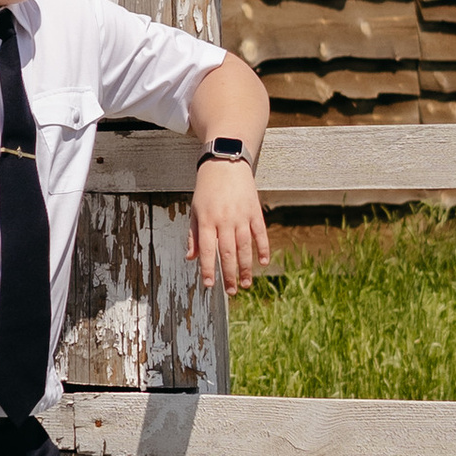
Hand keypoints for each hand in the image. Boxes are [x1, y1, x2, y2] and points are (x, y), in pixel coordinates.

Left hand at [188, 156, 272, 292]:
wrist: (225, 163)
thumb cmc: (207, 189)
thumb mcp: (195, 210)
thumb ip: (194, 235)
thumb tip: (191, 258)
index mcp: (207, 220)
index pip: (208, 250)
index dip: (208, 269)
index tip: (209, 285)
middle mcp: (224, 220)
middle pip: (228, 253)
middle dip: (229, 274)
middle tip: (232, 292)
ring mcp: (241, 216)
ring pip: (245, 247)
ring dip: (246, 267)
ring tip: (246, 284)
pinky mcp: (254, 211)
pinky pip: (260, 234)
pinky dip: (263, 248)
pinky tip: (263, 262)